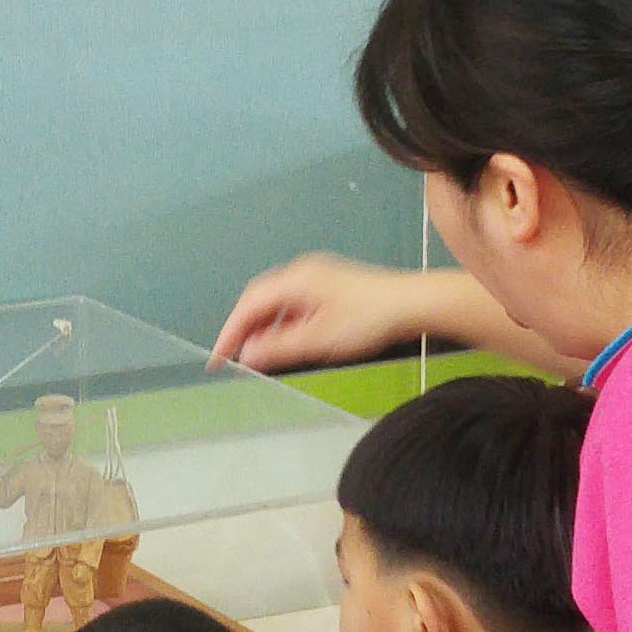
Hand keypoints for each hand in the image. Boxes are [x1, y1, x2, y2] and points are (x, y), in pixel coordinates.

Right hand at [214, 254, 470, 370]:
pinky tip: (288, 343)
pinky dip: (284, 324)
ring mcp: (317, 277)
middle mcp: (302, 273)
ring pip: (278, 303)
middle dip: (243, 329)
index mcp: (294, 280)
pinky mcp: (331, 286)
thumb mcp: (318, 339)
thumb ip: (279, 347)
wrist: (413, 303)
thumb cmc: (368, 319)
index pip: (249, 305)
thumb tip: (247, 353)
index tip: (217, 359)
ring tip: (258, 356)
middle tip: (233, 358)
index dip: (229, 332)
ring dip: (264, 328)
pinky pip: (295, 304)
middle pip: (260, 299)